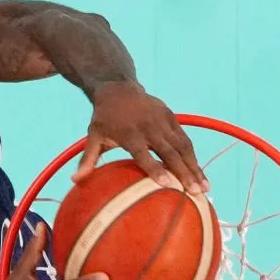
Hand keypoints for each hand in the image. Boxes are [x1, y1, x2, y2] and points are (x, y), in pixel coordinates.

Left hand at [72, 81, 208, 193]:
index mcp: (129, 132)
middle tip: (194, 192)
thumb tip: (74, 180)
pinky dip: (193, 157)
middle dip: (183, 172)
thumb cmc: (104, 118)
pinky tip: (200, 174)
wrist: (118, 88)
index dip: (155, 168)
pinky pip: (185, 139)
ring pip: (183, 146)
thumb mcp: (93, 136)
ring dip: (195, 167)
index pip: (143, 153)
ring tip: (204, 188)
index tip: (167, 185)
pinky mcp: (172, 117)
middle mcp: (149, 126)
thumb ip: (88, 159)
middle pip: (169, 151)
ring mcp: (163, 121)